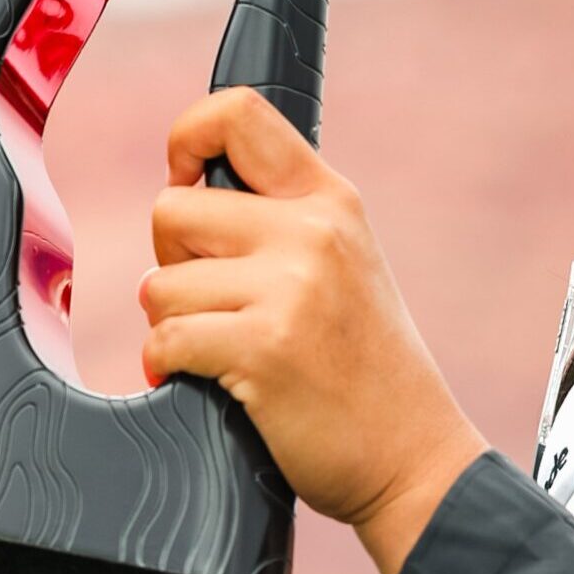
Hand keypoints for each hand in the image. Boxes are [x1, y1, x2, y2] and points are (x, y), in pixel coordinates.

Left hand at [138, 87, 488, 573]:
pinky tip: (216, 382)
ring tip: (228, 352)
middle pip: (172, 208)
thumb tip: (182, 193)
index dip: (187, 139)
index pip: (237, 114)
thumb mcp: (344, 267)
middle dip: (174, 263)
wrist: (413, 459)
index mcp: (331, 201)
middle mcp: (314, 232)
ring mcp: (290, 289)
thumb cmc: (366, 374)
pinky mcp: (264, 348)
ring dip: (176, 327)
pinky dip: (171, 370)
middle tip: (218, 306)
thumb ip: (281, 222)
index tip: (186, 183)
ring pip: (160, 285)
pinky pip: (165, 340)